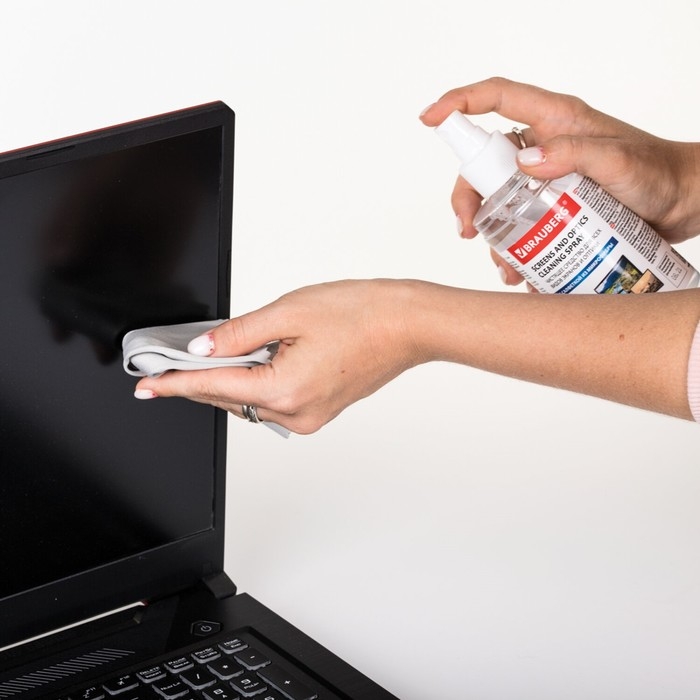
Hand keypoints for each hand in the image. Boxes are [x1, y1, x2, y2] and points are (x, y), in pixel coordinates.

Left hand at [134, 279, 424, 433]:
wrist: (408, 325)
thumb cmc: (363, 314)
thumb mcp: (289, 312)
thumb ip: (239, 333)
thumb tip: (204, 348)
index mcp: (285, 390)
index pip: (213, 387)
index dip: (174, 384)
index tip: (148, 386)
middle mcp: (297, 413)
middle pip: (229, 399)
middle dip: (196, 381)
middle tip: (167, 367)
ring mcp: (310, 416)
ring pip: (250, 402)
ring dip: (227, 381)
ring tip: (207, 358)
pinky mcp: (320, 410)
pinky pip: (272, 402)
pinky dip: (254, 384)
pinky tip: (247, 362)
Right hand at [420, 77, 699, 284]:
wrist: (685, 204)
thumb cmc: (660, 174)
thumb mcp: (619, 163)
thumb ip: (575, 154)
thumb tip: (524, 162)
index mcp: (554, 120)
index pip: (496, 98)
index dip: (458, 103)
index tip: (428, 120)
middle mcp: (544, 146)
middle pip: (485, 162)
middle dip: (469, 196)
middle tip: (468, 229)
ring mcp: (547, 178)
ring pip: (499, 199)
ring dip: (492, 233)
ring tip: (504, 265)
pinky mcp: (554, 207)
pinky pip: (520, 224)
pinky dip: (514, 249)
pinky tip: (521, 272)